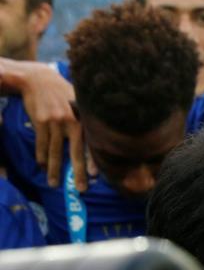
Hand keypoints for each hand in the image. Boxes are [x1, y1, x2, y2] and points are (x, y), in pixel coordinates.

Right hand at [3, 60, 88, 189]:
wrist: (38, 79)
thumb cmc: (63, 94)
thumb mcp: (79, 103)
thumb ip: (86, 121)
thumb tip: (99, 142)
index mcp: (84, 119)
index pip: (91, 144)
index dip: (93, 161)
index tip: (96, 177)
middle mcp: (71, 122)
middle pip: (75, 152)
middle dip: (77, 173)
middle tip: (80, 189)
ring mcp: (55, 122)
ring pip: (55, 152)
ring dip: (54, 170)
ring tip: (54, 184)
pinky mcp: (40, 122)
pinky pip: (41, 145)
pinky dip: (41, 157)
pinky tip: (42, 167)